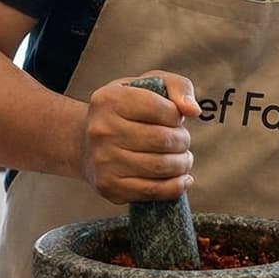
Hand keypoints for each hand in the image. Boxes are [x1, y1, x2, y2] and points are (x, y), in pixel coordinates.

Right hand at [79, 71, 197, 204]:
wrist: (86, 143)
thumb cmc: (125, 112)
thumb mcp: (147, 86)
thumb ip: (177, 86)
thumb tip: (192, 110)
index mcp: (109, 100)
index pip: (161, 109)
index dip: (176, 116)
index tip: (174, 118)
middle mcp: (101, 130)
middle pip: (163, 140)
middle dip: (183, 141)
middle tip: (182, 141)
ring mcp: (103, 161)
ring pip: (161, 167)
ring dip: (182, 164)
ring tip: (182, 158)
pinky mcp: (108, 186)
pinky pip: (153, 191)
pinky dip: (176, 186)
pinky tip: (182, 178)